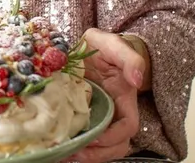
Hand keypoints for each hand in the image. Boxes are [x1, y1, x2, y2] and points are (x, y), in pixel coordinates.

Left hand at [66, 28, 148, 162]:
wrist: (88, 48)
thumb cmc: (102, 46)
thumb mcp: (112, 44)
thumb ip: (128, 57)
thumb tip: (136, 79)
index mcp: (124, 98)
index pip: (128, 126)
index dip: (114, 136)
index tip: (95, 137)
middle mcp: (114, 112)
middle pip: (117, 145)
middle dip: (98, 154)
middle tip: (74, 153)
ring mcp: (99, 117)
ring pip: (102, 148)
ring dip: (85, 156)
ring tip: (63, 155)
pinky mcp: (83, 118)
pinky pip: (84, 140)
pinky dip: (74, 148)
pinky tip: (58, 149)